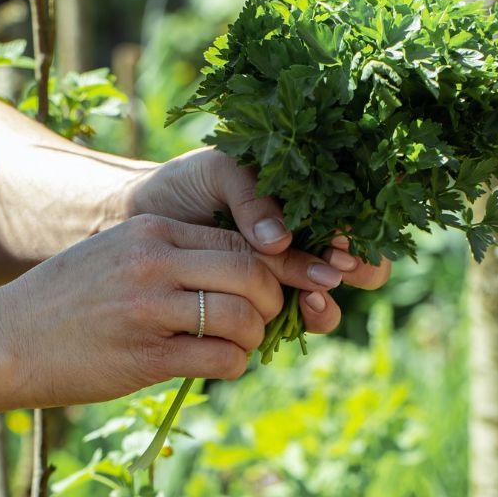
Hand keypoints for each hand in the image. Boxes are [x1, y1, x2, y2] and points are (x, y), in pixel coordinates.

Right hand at [0, 214, 350, 408]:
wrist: (5, 341)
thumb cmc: (63, 303)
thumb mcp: (114, 255)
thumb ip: (168, 256)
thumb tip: (234, 273)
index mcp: (151, 231)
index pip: (239, 238)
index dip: (272, 265)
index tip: (280, 285)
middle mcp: (154, 262)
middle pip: (253, 272)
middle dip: (274, 300)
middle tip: (266, 319)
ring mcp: (150, 309)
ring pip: (244, 316)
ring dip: (255, 337)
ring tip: (240, 345)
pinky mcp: (146, 355)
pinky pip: (221, 358)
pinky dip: (234, 365)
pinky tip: (219, 366)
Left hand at [126, 148, 392, 332]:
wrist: (137, 219)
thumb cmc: (185, 185)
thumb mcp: (220, 172)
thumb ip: (253, 197)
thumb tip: (281, 241)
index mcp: (306, 201)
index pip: (354, 216)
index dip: (359, 230)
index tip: (343, 238)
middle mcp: (305, 243)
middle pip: (358, 265)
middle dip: (360, 270)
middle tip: (339, 269)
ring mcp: (284, 281)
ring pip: (328, 302)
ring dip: (328, 303)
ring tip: (312, 296)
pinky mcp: (258, 310)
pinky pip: (291, 325)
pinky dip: (298, 321)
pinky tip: (290, 309)